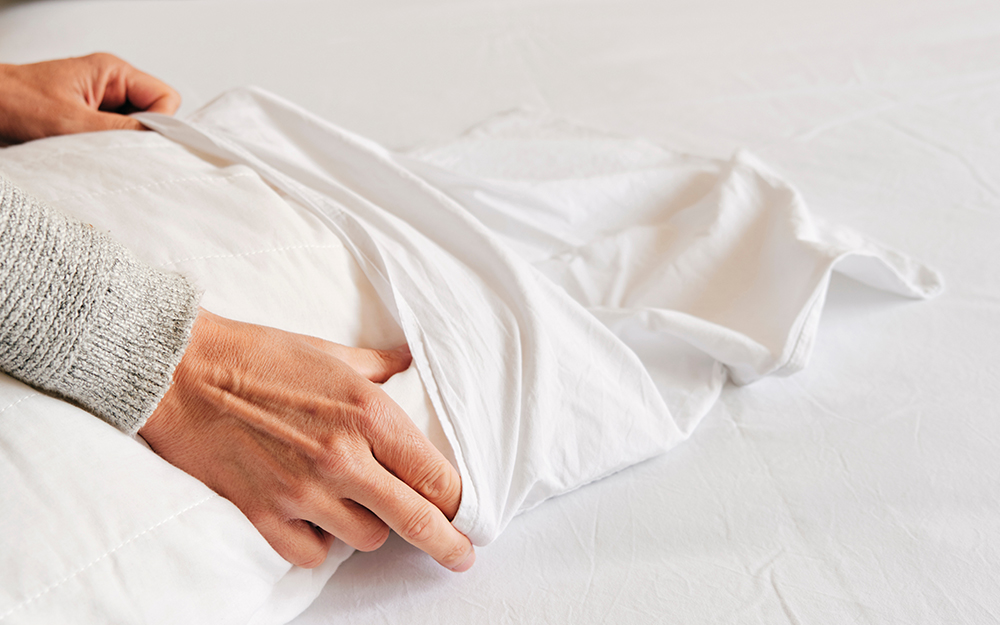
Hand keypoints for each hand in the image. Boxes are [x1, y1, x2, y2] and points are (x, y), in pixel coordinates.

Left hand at [0, 52, 179, 144]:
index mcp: (113, 72)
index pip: (165, 98)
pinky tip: (89, 151)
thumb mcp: (76, 122)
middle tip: (115, 147)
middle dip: (140, 135)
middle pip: (155, 114)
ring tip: (94, 148)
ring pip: (137, 129)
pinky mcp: (92, 119)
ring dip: (121, 144)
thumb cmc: (17, 104)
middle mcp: (111, 84)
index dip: (161, 123)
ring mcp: (102, 102)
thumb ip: (124, 130)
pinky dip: (109, 149)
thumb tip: (165, 139)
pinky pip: (117, 136)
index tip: (144, 142)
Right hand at [138, 310, 474, 571]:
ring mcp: (302, 490)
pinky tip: (318, 523)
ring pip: (366, 540)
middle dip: (446, 544)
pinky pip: (311, 555)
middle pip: (415, 520)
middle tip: (461, 557)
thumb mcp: (331, 351)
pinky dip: (320, 545)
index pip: (435, 474)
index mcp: (368, 412)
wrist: (181, 371)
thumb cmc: (259, 355)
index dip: (458, 500)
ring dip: (370, 529)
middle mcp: (343, 456)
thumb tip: (409, 360)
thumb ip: (379, 365)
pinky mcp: (262, 512)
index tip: (466, 512)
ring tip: (358, 508)